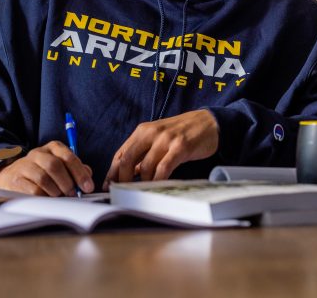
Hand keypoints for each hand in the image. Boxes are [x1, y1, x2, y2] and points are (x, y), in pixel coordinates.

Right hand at [0, 140, 94, 196]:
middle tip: (73, 194)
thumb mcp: (58, 165)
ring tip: (59, 197)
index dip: (79, 173)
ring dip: (55, 191)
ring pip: (43, 178)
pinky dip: (44, 197)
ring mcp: (25, 166)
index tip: (88, 187)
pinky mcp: (16, 180)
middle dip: (67, 183)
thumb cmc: (40, 171)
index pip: (67, 156)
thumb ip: (74, 169)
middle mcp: (37, 154)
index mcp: (52, 148)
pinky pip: (33, 190)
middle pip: (54, 165)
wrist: (11, 175)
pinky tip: (47, 199)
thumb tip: (88, 174)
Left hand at [103, 110, 218, 189]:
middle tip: (122, 193)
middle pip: (127, 160)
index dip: (112, 172)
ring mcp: (165, 140)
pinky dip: (157, 180)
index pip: (120, 153)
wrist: (208, 122)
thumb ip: (143, 153)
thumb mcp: (158, 138)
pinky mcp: (180, 147)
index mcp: (142, 131)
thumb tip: (129, 173)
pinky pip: (163, 168)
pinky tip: (156, 187)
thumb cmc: (182, 132)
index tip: (108, 186)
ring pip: (144, 167)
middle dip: (122, 180)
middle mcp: (151, 133)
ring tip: (141, 192)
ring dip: (140, 183)